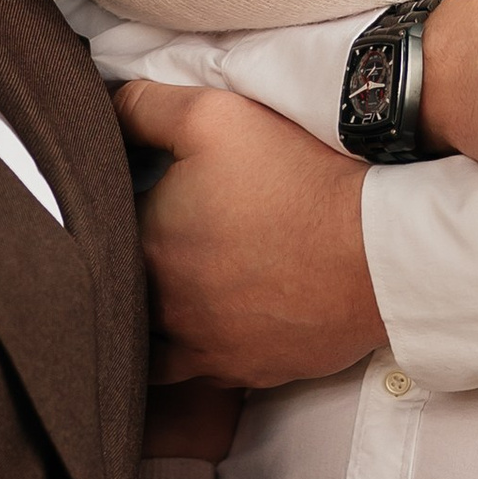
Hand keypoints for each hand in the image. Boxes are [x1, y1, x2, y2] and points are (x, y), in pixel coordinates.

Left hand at [118, 79, 384, 386]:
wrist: (376, 252)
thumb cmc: (297, 178)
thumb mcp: (214, 114)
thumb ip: (143, 107)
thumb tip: (101, 105)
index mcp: (146, 243)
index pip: (108, 224)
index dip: (126, 203)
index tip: (155, 191)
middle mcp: (163, 307)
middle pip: (128, 284)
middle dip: (142, 260)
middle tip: (178, 232)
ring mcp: (202, 349)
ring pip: (152, 342)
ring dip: (158, 317)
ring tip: (187, 285)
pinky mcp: (243, 373)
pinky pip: (201, 372)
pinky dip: (200, 350)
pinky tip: (217, 322)